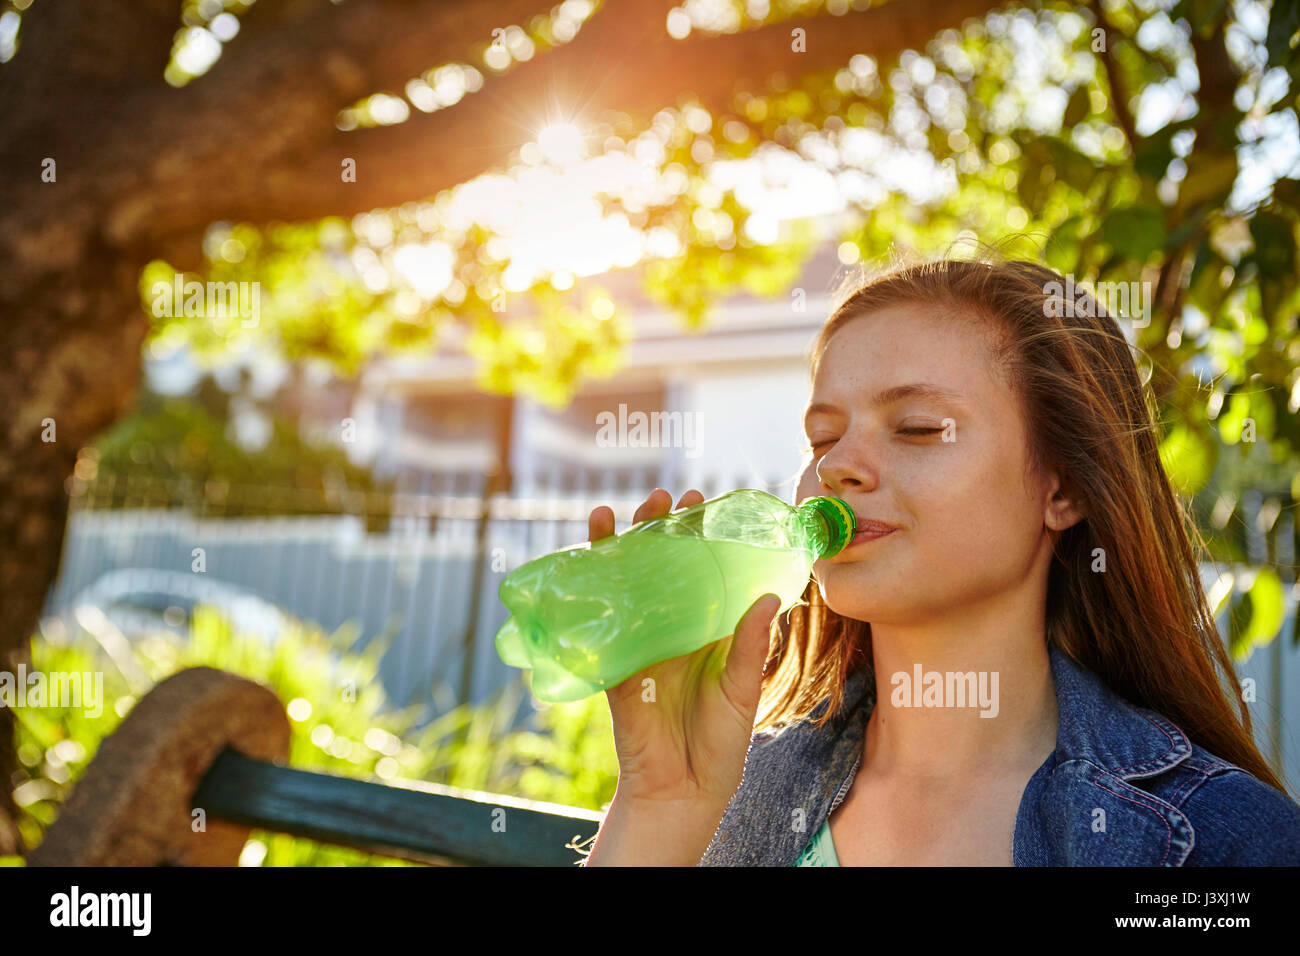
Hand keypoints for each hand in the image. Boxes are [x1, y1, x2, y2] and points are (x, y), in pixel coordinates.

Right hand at [582, 488, 779, 864]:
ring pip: (623, 584)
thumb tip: (770, 598)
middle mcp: (669, 628)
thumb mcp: (743, 689)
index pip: (699, 571)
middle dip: (656, 529)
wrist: (684, 790)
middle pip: (657, 567)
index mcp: (704, 629)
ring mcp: (638, 642)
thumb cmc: (719, 744)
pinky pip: (599, 621)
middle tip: (664, 498)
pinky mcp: (614, 663)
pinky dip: (589, 587)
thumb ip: (750, 645)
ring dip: (618, 546)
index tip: (702, 502)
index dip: (697, 536)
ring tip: (621, 512)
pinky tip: (588, 555)